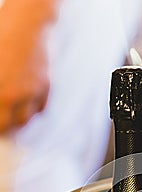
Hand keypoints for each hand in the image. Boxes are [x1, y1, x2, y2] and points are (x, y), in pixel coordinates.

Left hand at [0, 1, 55, 131]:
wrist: (28, 22)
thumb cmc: (3, 35)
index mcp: (1, 92)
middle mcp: (17, 95)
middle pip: (11, 124)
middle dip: (4, 127)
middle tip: (1, 125)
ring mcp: (33, 91)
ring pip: (27, 118)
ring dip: (18, 122)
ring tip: (11, 120)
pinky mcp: (44, 85)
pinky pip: (40, 107)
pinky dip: (33, 110)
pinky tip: (26, 107)